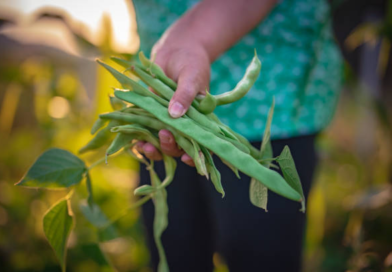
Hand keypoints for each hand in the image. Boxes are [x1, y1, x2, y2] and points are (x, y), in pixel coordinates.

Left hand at [136, 41, 209, 166]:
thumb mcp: (191, 77)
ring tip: (144, 145)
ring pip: (161, 143)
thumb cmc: (191, 63)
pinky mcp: (152, 115)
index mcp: (200, 121)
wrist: (176, 51)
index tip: (186, 158)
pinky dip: (140, 137)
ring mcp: (168, 121)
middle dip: (169, 147)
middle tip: (164, 135)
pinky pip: (147, 131)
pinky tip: (135, 138)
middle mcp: (184, 125)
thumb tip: (174, 114)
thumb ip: (185, 95)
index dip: (195, 157)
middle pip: (178, 147)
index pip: (201, 145)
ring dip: (153, 148)